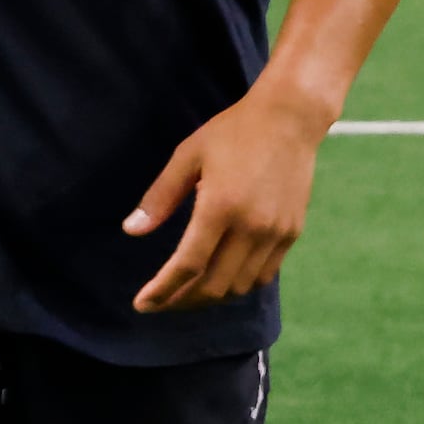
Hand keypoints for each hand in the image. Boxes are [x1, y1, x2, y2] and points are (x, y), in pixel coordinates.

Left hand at [123, 87, 330, 312]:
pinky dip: (238, 284)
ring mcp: (276, 233)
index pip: (188, 265)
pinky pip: (263, 274)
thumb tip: (131, 231)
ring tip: (185, 293)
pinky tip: (219, 279)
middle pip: (214, 286)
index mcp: (220, 206)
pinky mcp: (292, 233)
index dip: (163, 290)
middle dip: (182, 301)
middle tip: (159, 302)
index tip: (142, 304)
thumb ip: (160, 197)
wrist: (290, 119)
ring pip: (240, 286)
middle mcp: (251, 226)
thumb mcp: (187, 156)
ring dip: (210, 297)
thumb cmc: (232, 132)